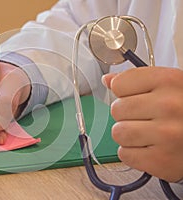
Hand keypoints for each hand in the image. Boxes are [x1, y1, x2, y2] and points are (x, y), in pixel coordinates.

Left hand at [102, 67, 182, 181]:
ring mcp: (166, 135)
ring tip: (148, 134)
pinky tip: (151, 148)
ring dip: (128, 135)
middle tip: (146, 118)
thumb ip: (138, 80)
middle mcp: (169, 106)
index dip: (124, 92)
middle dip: (126, 115)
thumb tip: (108, 80)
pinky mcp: (162, 160)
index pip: (119, 84)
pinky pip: (125, 155)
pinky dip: (134, 154)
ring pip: (118, 133)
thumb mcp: (169, 86)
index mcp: (170, 81)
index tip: (136, 97)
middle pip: (116, 109)